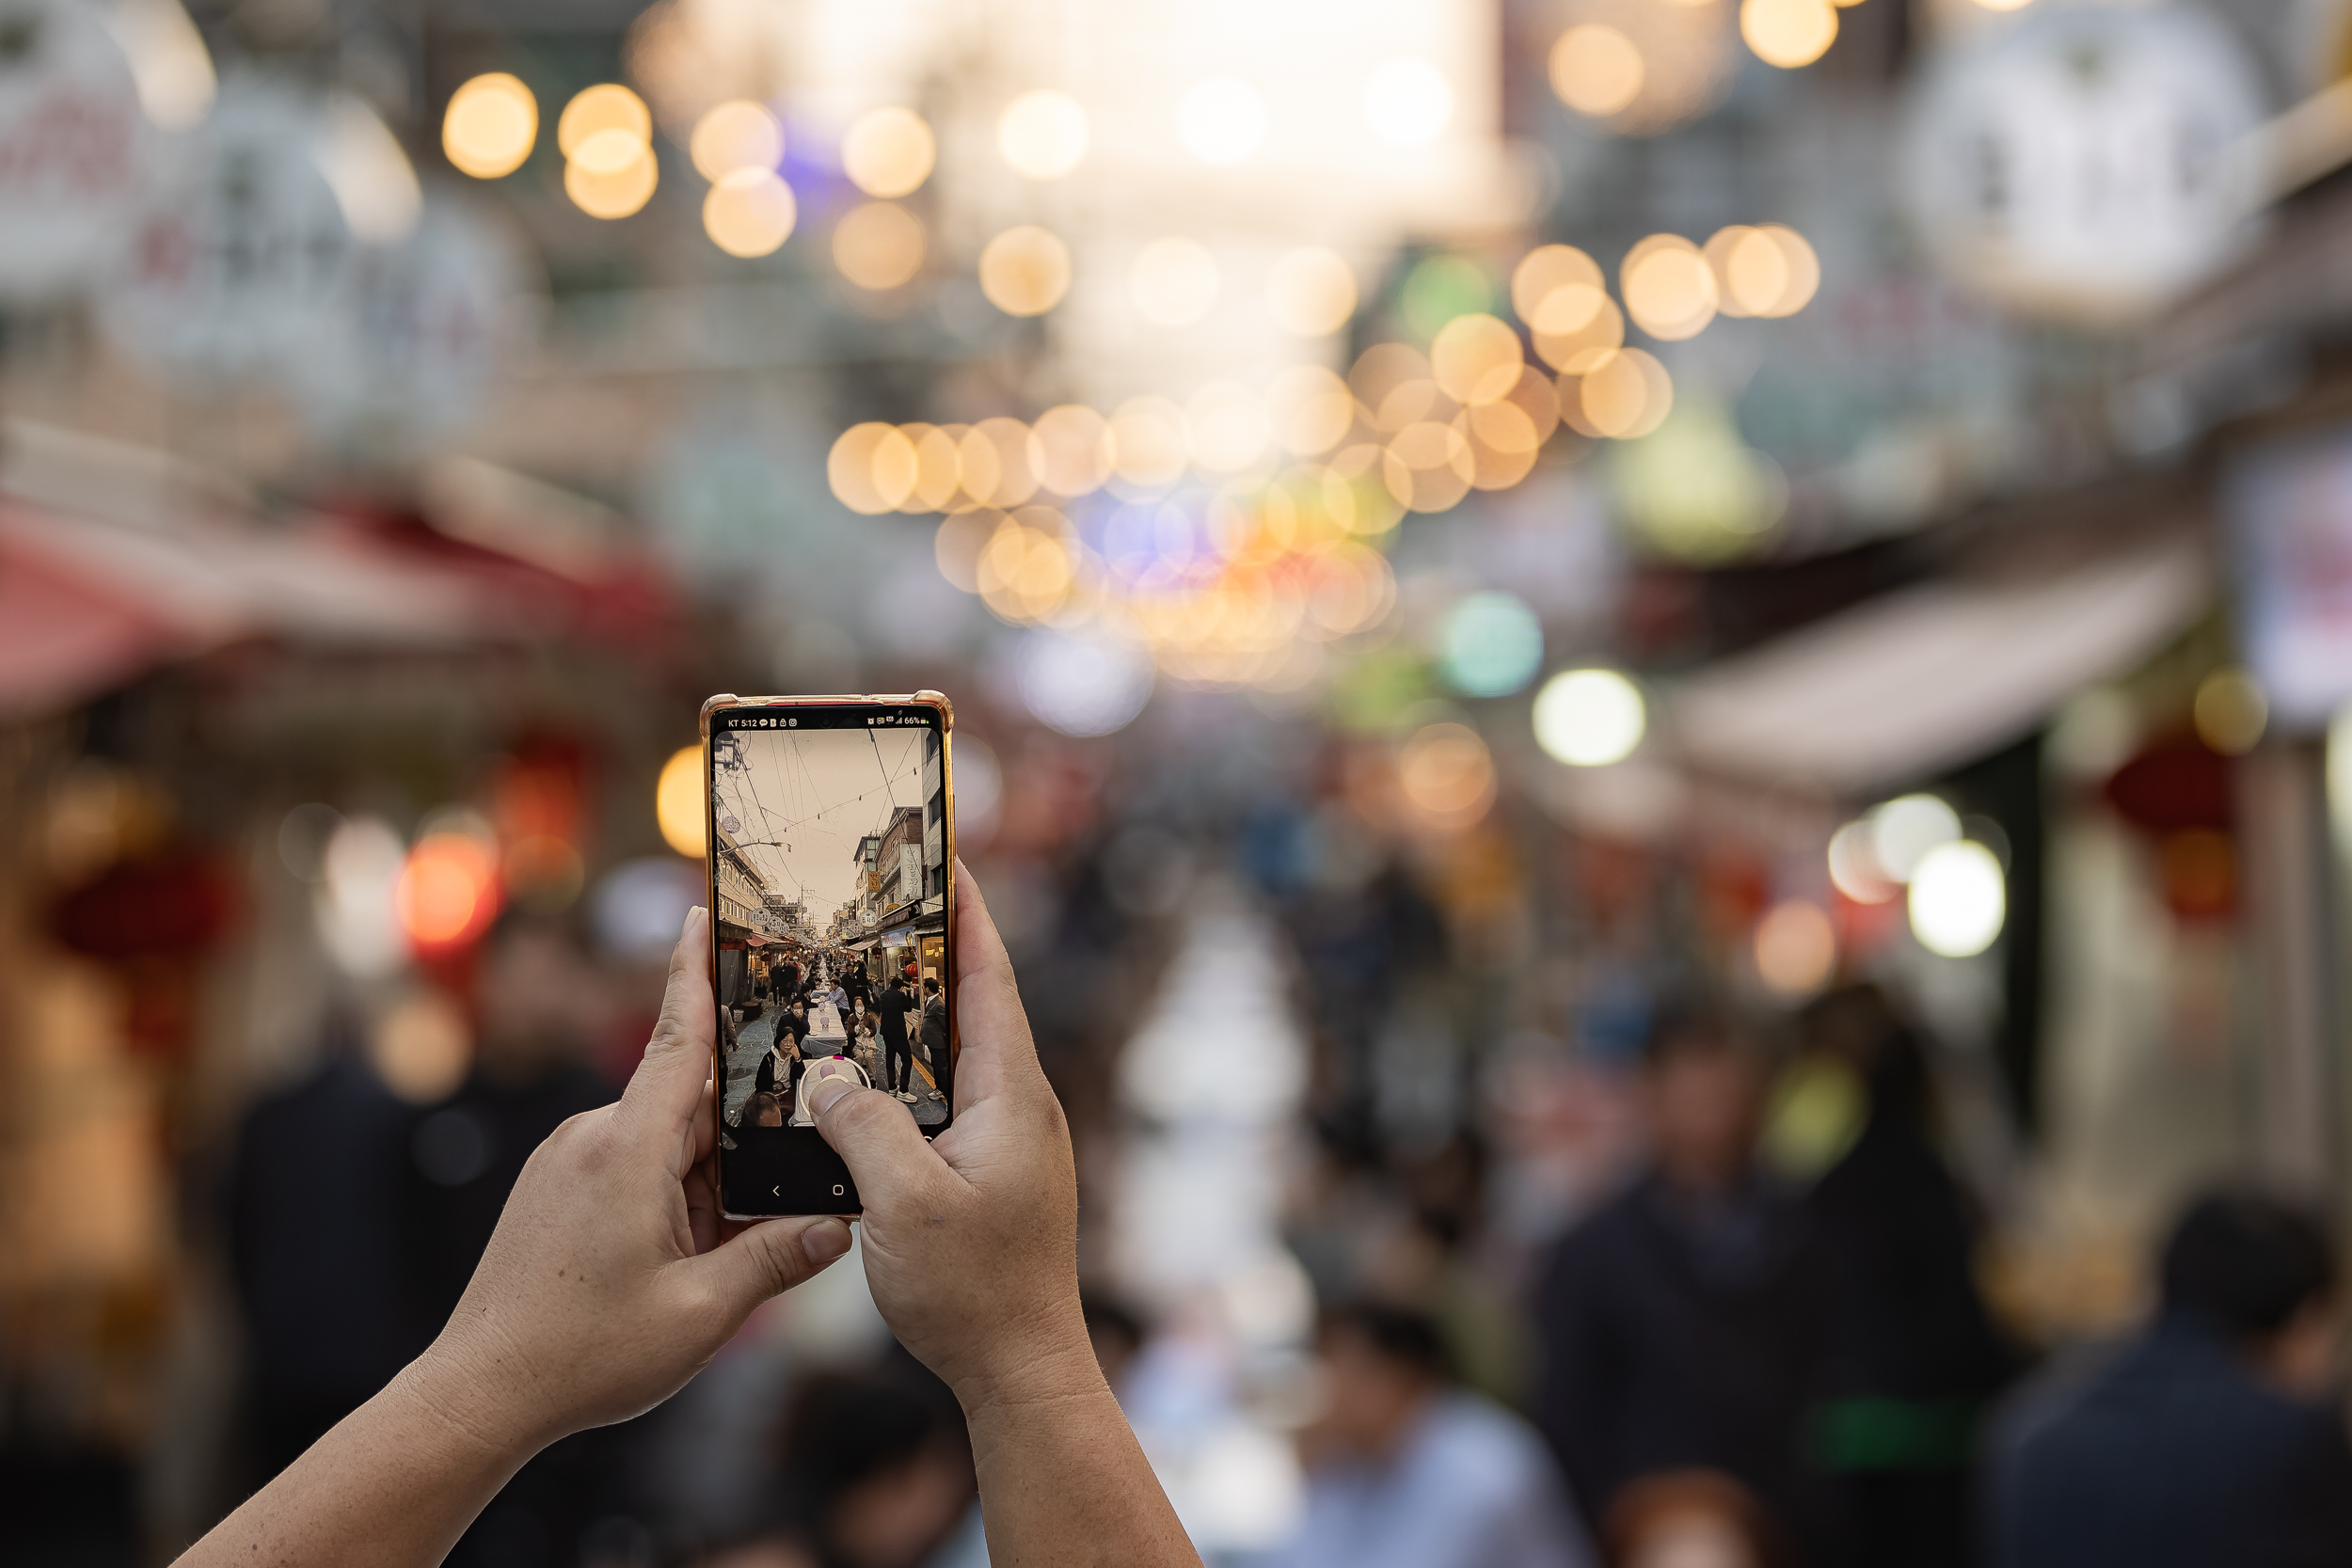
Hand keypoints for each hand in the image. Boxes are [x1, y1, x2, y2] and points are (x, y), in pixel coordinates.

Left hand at [415, 907, 853, 1450]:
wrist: (479, 1393)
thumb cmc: (583, 1354)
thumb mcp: (701, 1315)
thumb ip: (776, 1259)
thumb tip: (838, 1224)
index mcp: (629, 1149)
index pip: (680, 1039)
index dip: (698, 973)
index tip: (707, 913)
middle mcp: (593, 1137)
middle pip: (690, 1098)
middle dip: (742, 1129)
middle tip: (789, 1152)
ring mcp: (569, 1160)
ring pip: (666, 1139)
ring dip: (707, 1178)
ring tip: (718, 1247)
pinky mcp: (558, 1186)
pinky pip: (636, 1163)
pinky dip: (675, 1192)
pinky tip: (686, 1250)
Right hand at [810, 860, 1093, 1409]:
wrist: (1022, 1367)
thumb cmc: (975, 1290)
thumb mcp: (904, 1204)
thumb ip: (863, 1129)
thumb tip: (827, 1079)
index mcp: (1013, 1095)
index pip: (990, 981)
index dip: (968, 918)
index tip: (948, 860)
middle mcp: (1020, 1107)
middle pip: (972, 1007)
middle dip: (931, 954)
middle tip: (883, 908)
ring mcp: (1008, 1141)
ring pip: (955, 1056)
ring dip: (913, 1016)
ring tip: (860, 978)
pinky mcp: (989, 1173)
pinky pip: (945, 1099)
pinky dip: (907, 1073)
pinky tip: (862, 1078)